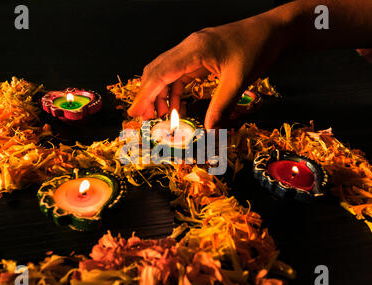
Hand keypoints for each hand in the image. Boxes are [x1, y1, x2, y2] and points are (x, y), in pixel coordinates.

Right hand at [128, 13, 285, 128]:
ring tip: (160, 116)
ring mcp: (193, 51)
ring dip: (160, 94)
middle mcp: (188, 48)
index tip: (135, 113)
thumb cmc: (257, 48)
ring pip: (166, 73)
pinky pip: (179, 75)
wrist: (272, 30)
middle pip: (157, 70)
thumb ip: (221, 105)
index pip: (160, 73)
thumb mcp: (239, 79)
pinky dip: (174, 91)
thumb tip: (208, 130)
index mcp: (194, 50)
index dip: (145, 95)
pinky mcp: (199, 57)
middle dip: (147, 95)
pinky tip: (177, 107)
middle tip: (144, 118)